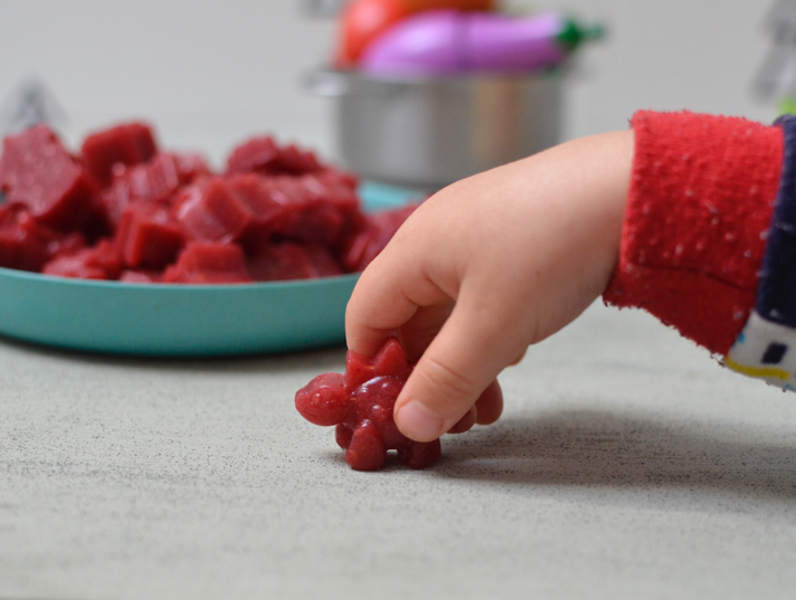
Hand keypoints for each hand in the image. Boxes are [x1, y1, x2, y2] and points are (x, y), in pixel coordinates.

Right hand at [345, 130, 633, 440]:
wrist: (631, 188)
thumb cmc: (552, 246)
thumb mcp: (494, 325)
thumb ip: (446, 379)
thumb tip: (409, 425)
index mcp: (414, 250)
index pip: (364, 317)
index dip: (369, 368)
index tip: (390, 411)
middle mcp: (436, 242)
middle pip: (406, 320)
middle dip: (422, 376)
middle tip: (445, 422)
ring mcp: (475, 242)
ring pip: (447, 317)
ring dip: (458, 366)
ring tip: (482, 411)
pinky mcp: (510, 246)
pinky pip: (480, 303)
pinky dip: (486, 342)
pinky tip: (507, 366)